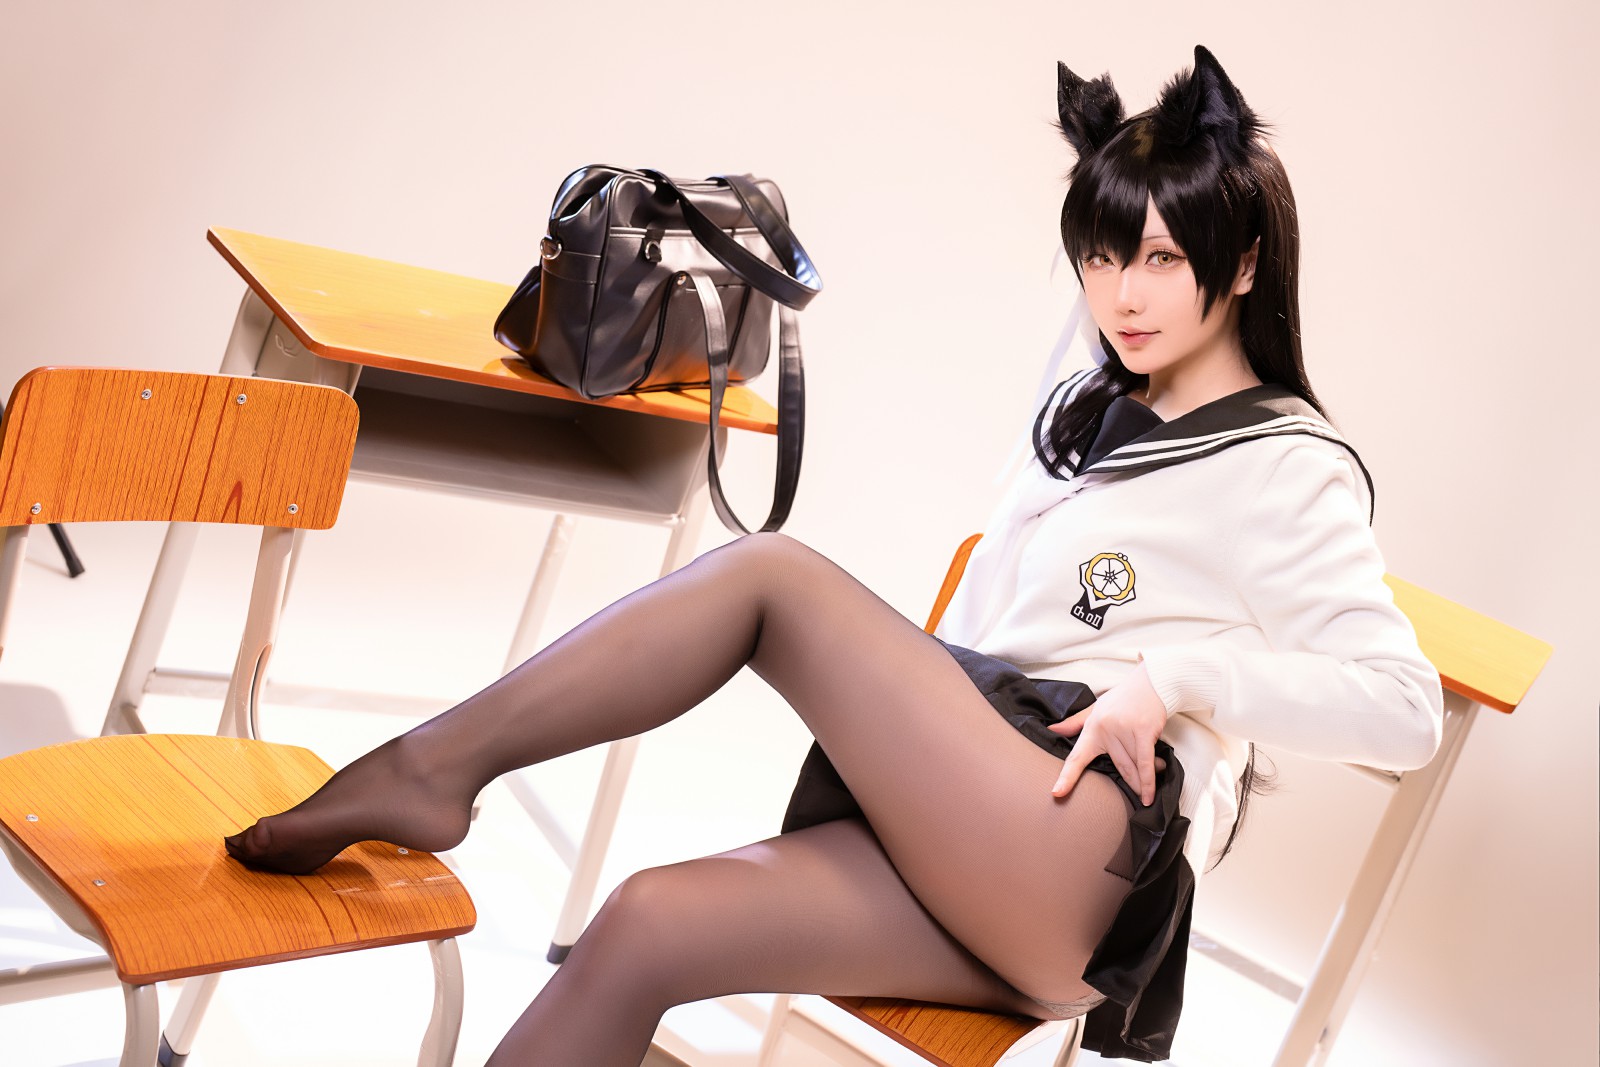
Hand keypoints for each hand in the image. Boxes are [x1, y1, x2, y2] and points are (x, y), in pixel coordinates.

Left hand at [1048, 662, 1168, 805]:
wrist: (1151, 683)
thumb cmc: (1124, 698)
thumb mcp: (1096, 708)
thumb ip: (1075, 723)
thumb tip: (1052, 730)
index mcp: (1092, 727)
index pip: (1077, 755)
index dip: (1067, 776)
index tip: (1057, 792)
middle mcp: (1106, 730)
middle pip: (1116, 767)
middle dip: (1127, 785)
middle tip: (1132, 798)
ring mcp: (1125, 730)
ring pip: (1132, 766)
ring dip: (1142, 782)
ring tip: (1146, 793)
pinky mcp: (1143, 731)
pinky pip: (1145, 762)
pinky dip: (1148, 781)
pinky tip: (1148, 797)